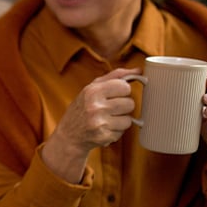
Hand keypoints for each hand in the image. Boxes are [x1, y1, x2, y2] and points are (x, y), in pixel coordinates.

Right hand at [43, 68, 138, 182]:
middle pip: (130, 103)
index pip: (125, 86)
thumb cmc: (81, 109)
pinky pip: (123, 132)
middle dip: (123, 107)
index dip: (122, 91)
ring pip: (129, 119)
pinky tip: (105, 129)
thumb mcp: (91, 89)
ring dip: (121, 120)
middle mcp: (95, 106)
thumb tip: (138, 70)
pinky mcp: (104, 136)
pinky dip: (116, 131)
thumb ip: (114, 77)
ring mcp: (100, 123)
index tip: (114, 95)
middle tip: (110, 109)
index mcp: (92, 91)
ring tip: (108, 120)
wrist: (68, 136)